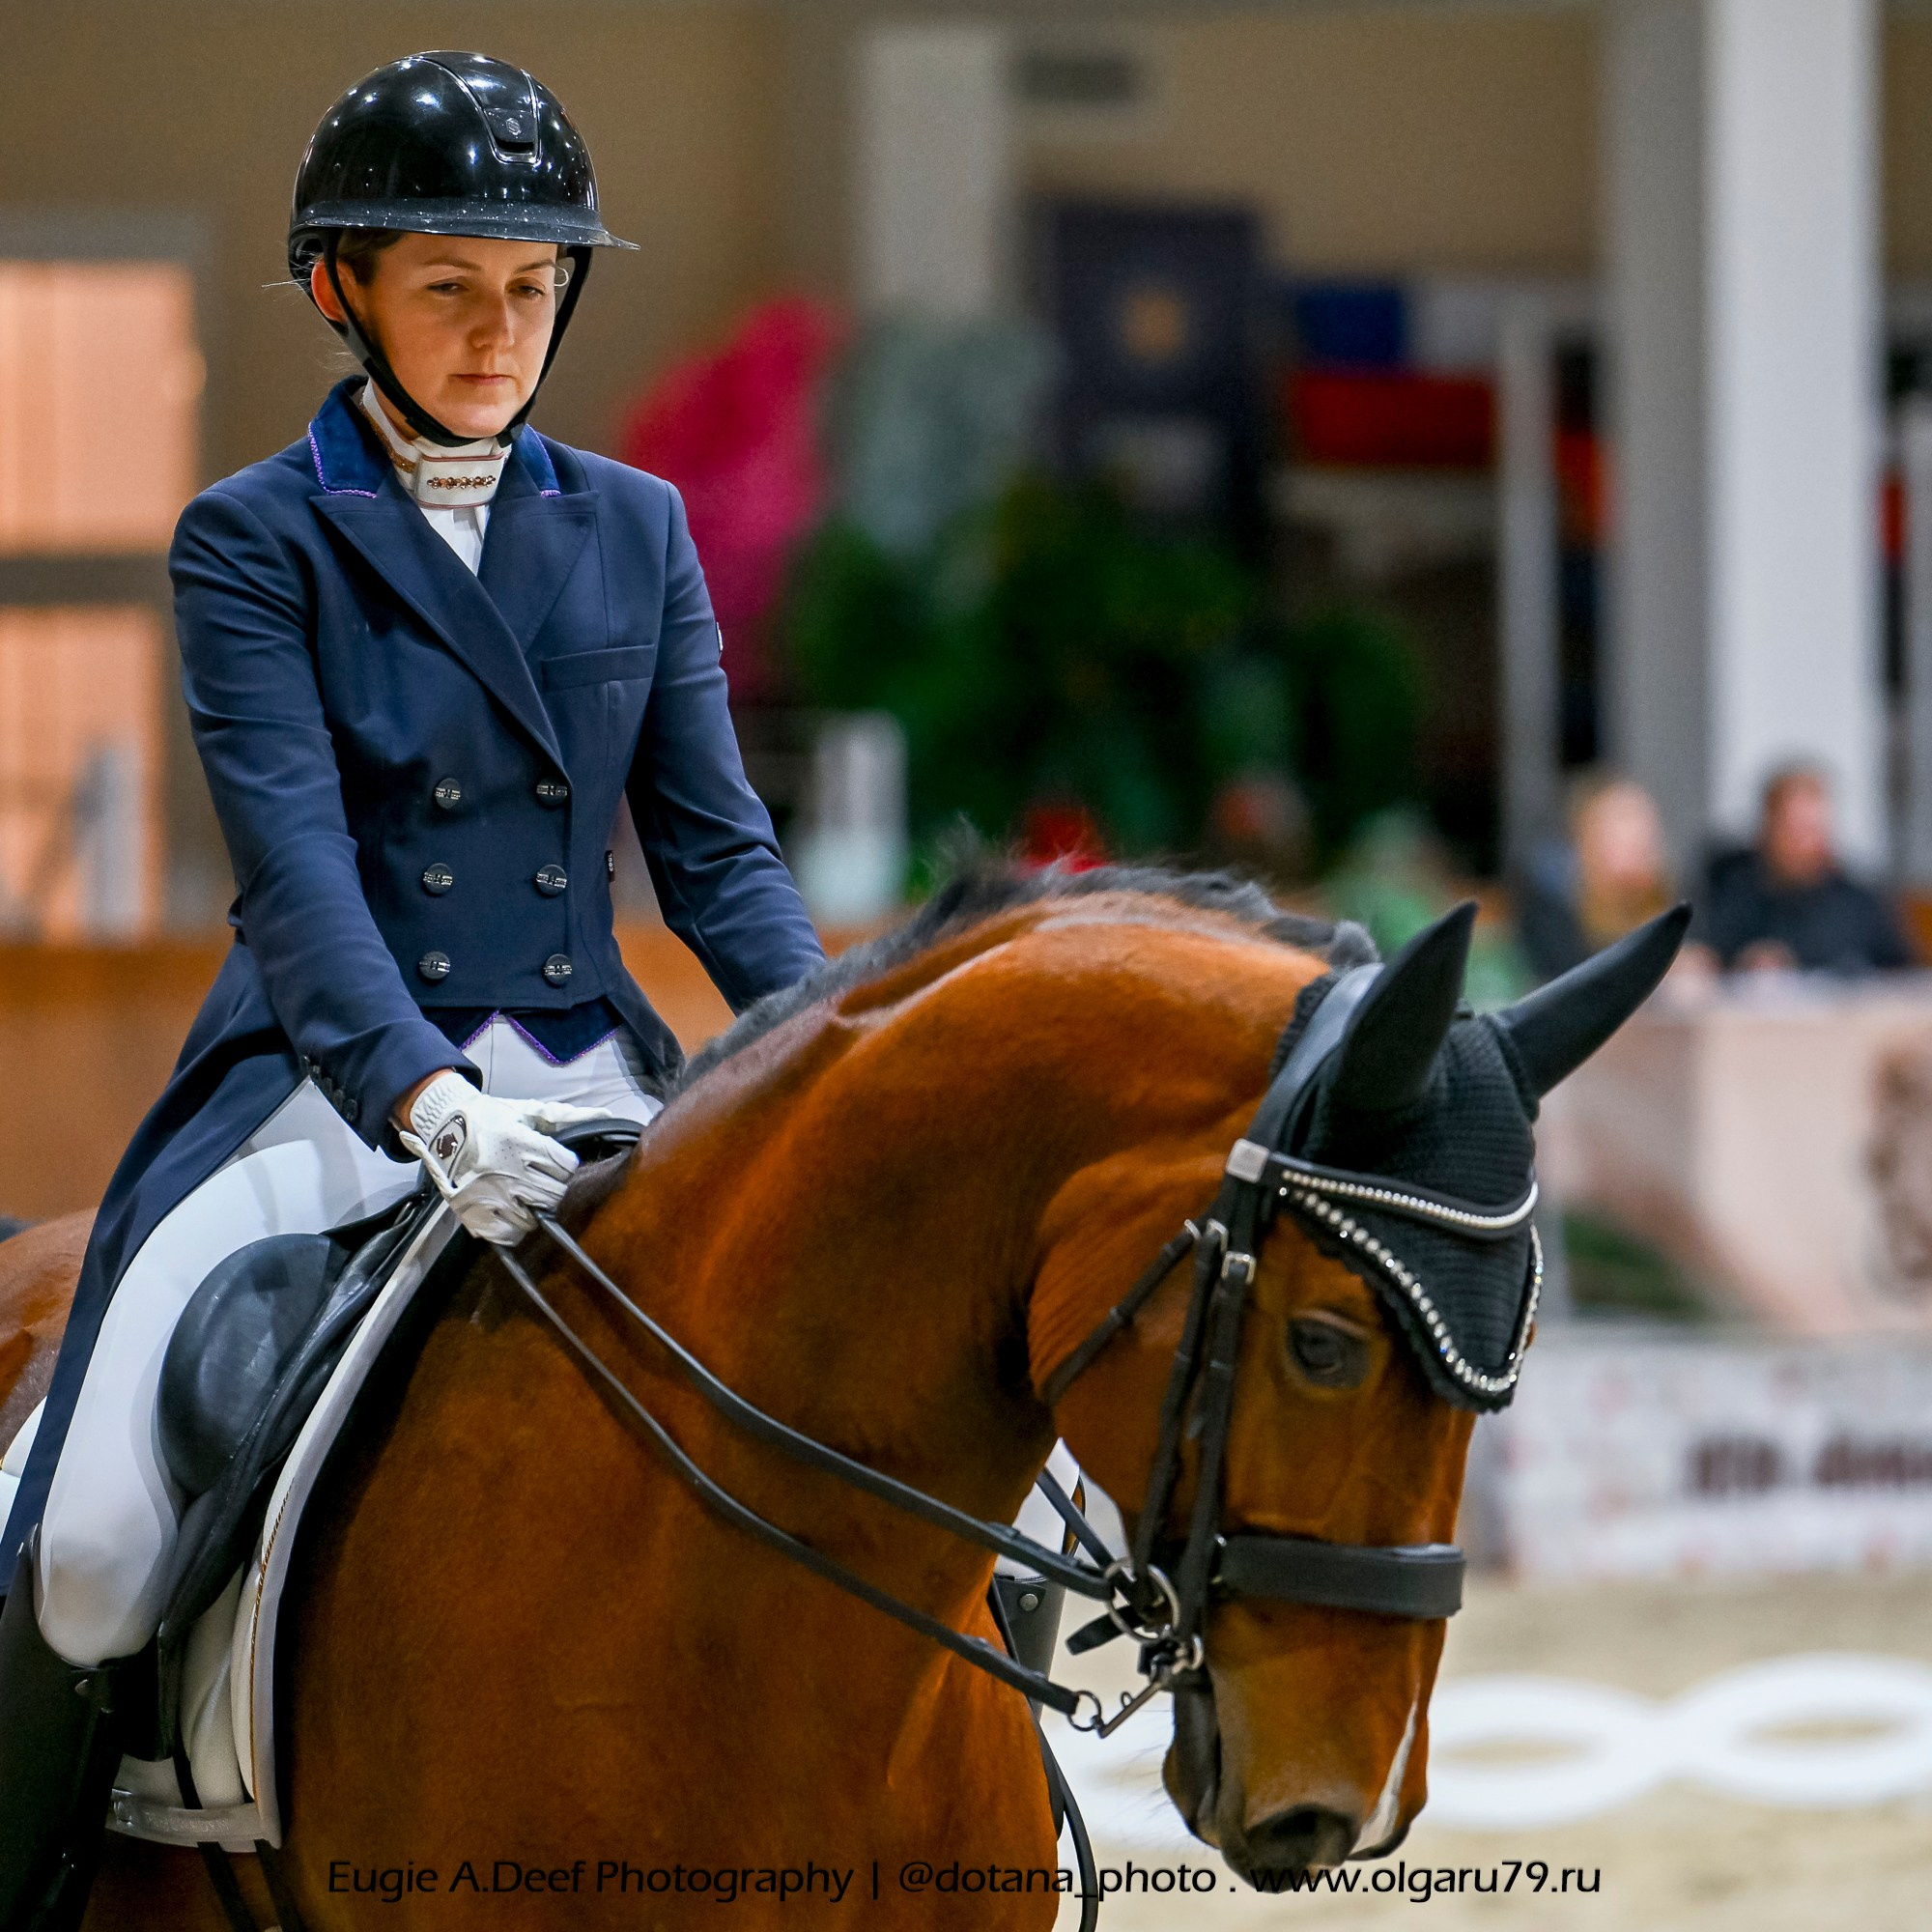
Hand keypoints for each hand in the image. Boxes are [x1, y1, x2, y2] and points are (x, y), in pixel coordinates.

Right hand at [398, 1072, 588, 1244]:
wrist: (443, 1124)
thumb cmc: (490, 1118)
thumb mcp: (527, 1111)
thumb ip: (567, 1117)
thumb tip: (605, 1115)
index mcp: (520, 1143)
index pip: (565, 1167)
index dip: (568, 1167)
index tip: (560, 1164)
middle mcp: (505, 1171)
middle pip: (553, 1195)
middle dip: (555, 1189)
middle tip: (545, 1182)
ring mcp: (487, 1194)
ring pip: (533, 1219)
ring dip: (536, 1210)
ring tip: (528, 1197)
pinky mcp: (470, 1210)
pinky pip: (505, 1235)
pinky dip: (513, 1230)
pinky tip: (513, 1215)